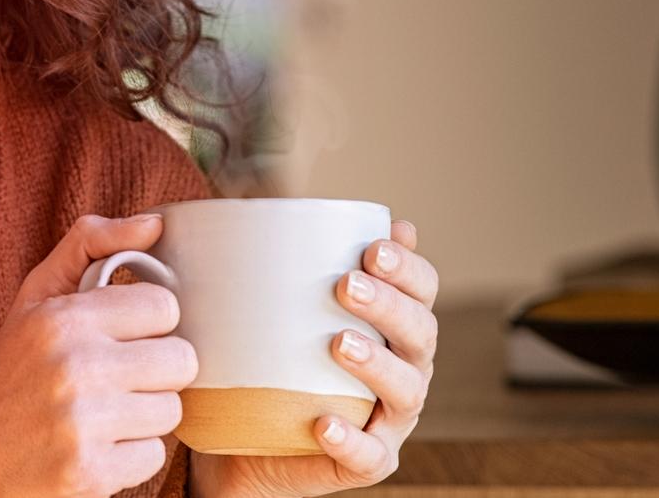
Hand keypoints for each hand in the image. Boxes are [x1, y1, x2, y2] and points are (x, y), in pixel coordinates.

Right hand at [0, 213, 196, 497]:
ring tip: (103, 413)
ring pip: (172, 410)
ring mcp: (85, 423)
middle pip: (181, 360)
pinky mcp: (93, 473)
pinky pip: (155, 456)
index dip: (148, 323)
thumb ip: (89, 245)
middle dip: (154, 371)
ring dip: (144, 415)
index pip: (164, 306)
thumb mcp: (34, 300)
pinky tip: (96, 446)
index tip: (121, 336)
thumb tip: (156, 224)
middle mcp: (75, 367)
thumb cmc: (8, 376)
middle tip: (117, 378)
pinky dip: (131, 456)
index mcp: (62, 319)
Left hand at [191, 218, 439, 497]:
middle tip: (347, 285)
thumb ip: (285, 260)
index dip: (408, 268)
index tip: (372, 247)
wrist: (237, 443)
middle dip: (391, 305)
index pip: (421, 291)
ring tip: (340, 343)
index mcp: (392, 327)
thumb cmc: (263, 363)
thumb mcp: (270, 308)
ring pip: (406, 392)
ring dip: (378, 365)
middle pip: (421, 335)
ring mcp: (387, 420)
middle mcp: (402, 370)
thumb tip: (269, 195)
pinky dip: (353, 440)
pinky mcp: (365, 463)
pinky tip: (325, 424)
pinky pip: (370, 457)